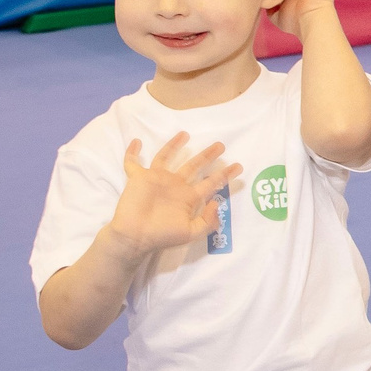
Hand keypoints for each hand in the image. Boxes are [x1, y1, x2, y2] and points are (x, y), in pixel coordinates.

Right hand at [110, 133, 237, 256]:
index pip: (211, 182)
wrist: (135, 237)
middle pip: (195, 166)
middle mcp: (175, 185)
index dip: (224, 175)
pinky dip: (132, 152)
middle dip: (208, 156)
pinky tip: (137, 141)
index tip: (238, 166)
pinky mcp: (139, 177)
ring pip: (167, 157)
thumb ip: (208, 221)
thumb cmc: (162, 235)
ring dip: (174, 145)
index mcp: (189, 197)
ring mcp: (157, 179)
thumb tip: (216, 203)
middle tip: (221, 145)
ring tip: (186, 133)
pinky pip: (132, 162)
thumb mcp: (191, 232)